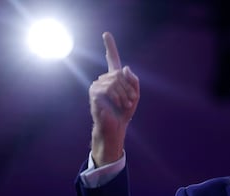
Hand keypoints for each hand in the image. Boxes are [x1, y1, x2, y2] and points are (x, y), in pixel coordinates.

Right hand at [89, 32, 139, 166]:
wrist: (116, 127)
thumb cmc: (124, 112)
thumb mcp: (135, 95)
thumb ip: (133, 81)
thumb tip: (125, 68)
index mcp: (113, 79)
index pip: (111, 59)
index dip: (110, 47)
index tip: (106, 34)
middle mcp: (103, 80)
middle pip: (120, 73)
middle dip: (129, 88)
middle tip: (131, 101)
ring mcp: (97, 86)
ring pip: (115, 81)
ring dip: (125, 94)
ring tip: (125, 105)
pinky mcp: (94, 93)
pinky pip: (109, 88)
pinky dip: (118, 97)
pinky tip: (118, 105)